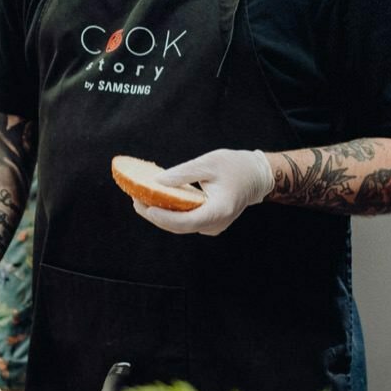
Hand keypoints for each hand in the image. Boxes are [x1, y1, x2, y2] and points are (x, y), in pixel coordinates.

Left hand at [133, 148, 271, 236]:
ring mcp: (212, 227)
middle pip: (178, 227)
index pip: (185, 221)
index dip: (163, 217)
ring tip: (140, 198)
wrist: (255, 177)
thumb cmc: (235, 166)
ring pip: (180, 226)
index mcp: (219, 211)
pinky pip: (185, 222)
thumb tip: (157, 181)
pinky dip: (170, 213)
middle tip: (135, 198)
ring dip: (160, 215)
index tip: (145, 206)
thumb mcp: (209, 163)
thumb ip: (183, 174)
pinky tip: (157, 200)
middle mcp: (215, 224)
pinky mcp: (208, 224)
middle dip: (154, 215)